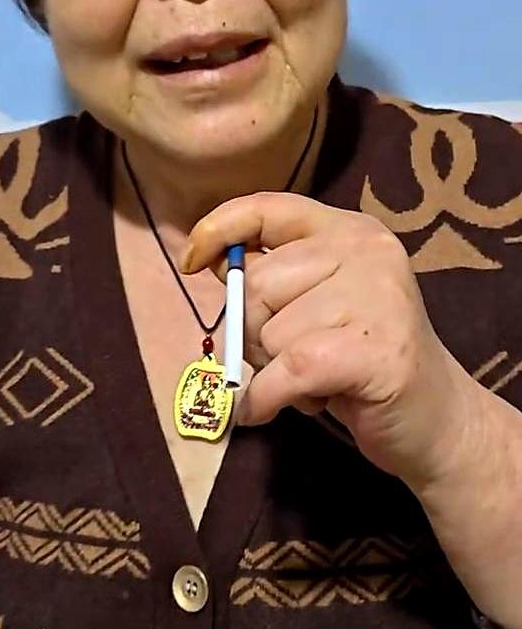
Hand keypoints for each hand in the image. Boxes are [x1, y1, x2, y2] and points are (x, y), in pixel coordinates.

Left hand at [182, 192, 487, 491]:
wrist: (436, 421)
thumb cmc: (362, 360)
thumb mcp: (318, 303)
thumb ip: (275, 276)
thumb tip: (211, 259)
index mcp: (349, 230)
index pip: (269, 208)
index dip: (220, 228)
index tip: (192, 261)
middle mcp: (366, 251)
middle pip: (257, 283)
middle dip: (255, 333)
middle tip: (291, 359)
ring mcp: (375, 297)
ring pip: (270, 333)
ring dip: (275, 371)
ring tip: (317, 379)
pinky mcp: (373, 349)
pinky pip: (286, 373)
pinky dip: (267, 400)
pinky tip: (282, 407)